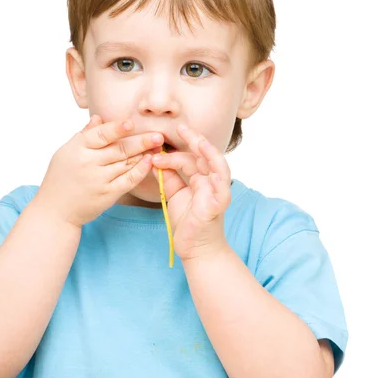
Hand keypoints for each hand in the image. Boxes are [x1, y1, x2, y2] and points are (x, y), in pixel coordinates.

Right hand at [34, 115, 163, 227]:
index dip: (117, 129)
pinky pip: (128, 180)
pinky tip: (149, 162)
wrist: (55, 210)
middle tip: (159, 134)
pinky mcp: (107, 194)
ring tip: (159, 146)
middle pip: (118, 148)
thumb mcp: (66, 152)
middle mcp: (88, 163)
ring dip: (144, 153)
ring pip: (125, 162)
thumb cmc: (60, 179)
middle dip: (141, 141)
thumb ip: (84, 135)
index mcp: (77, 149)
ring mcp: (98, 180)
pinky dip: (140, 170)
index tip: (132, 123)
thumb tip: (99, 118)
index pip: (100, 135)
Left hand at [151, 124, 231, 259]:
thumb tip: (155, 160)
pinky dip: (219, 180)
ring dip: (209, 153)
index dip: (175, 151)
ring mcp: (216, 193)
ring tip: (198, 142)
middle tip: (180, 128)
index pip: (189, 158)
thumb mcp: (174, 195)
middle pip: (205, 156)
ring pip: (218, 167)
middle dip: (194, 140)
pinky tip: (213, 173)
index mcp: (200, 179)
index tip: (158, 146)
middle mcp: (211, 182)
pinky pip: (222, 190)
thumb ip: (168, 178)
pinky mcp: (218, 206)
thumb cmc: (187, 223)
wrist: (196, 249)